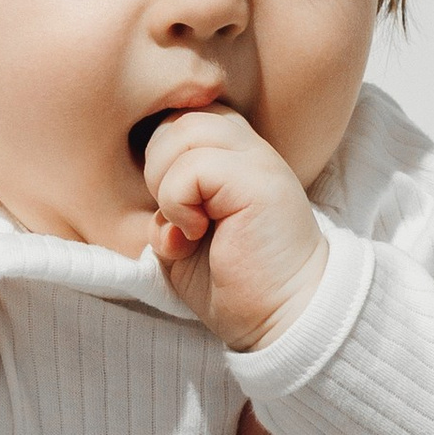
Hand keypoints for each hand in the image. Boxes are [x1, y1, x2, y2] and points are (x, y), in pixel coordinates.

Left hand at [141, 110, 328, 350]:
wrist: (283, 317)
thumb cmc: (235, 284)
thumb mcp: (181, 239)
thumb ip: (162, 205)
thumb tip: (150, 200)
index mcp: (234, 155)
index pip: (183, 117)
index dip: (161, 156)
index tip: (172, 207)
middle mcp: (249, 149)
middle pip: (178, 117)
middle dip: (156, 166)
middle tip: (175, 216)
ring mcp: (257, 160)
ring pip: (184, 131)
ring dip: (166, 182)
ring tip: (186, 224)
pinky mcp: (259, 182)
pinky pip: (194, 167)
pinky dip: (177, 202)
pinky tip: (196, 233)